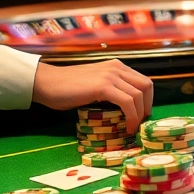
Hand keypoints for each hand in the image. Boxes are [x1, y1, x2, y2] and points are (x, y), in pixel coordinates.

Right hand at [31, 59, 152, 136]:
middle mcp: (117, 68)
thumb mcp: (95, 84)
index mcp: (116, 66)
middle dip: (147, 107)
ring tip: (132, 127)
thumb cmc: (66, 87)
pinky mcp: (103, 86)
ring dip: (140, 115)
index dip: (147, 100)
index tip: (142, 115)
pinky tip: (127, 127)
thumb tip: (126, 106)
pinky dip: (131, 116)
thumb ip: (111, 89)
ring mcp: (111, 75)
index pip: (143, 81)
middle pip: (146, 87)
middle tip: (140, 123)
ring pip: (139, 95)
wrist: (46, 83)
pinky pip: (128, 102)